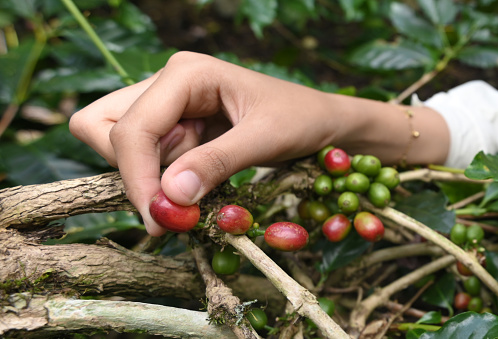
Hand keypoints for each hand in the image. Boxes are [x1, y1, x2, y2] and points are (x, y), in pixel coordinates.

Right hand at [69, 51, 343, 234]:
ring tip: (198, 184)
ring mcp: (167, 106)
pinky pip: (147, 159)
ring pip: (119, 146)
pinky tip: (198, 182)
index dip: (137, 176)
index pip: (131, 128)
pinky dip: (163, 180)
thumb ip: (216, 163)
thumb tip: (168, 198)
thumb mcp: (265, 139)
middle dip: (131, 171)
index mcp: (186, 73)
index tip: (160, 219)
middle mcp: (167, 84)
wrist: (319, 122)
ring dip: (150, 176)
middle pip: (104, 128)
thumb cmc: (301, 119)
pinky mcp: (174, 129)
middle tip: (170, 203)